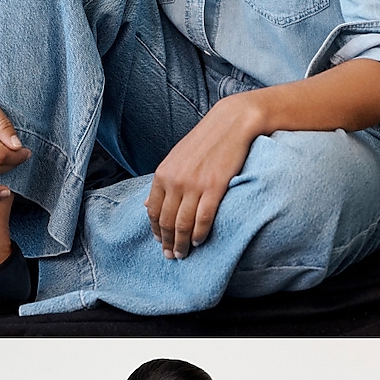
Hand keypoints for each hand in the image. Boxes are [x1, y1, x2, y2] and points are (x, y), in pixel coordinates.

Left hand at [144, 95, 258, 257]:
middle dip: (167, 242)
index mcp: (162, 173)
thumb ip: (163, 182)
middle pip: (167, 221)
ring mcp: (194, 185)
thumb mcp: (176, 159)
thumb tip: (148, 204)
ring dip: (182, 243)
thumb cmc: (204, 141)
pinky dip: (199, 234)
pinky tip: (199, 242)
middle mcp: (175, 181)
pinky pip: (203, 218)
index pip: (153, 211)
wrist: (231, 123)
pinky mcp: (214, 187)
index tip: (160, 242)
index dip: (156, 230)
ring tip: (183, 254)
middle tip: (171, 256)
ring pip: (183, 224)